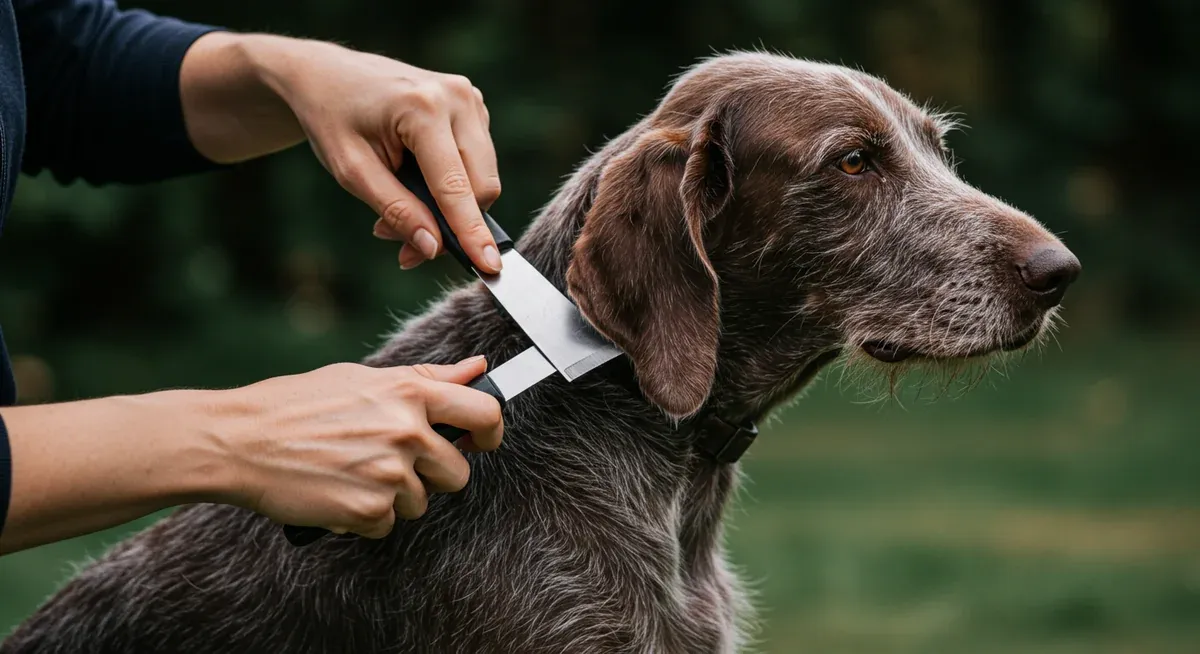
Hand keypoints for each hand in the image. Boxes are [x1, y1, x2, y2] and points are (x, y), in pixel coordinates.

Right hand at [217, 356, 502, 537]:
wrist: (240, 441)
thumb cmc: (296, 405)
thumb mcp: (364, 378)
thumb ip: (428, 378)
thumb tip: (476, 370)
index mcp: (409, 393)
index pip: (485, 413)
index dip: (491, 433)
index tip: (481, 443)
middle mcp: (407, 432)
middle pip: (458, 473)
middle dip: (432, 474)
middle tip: (391, 463)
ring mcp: (390, 474)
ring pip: (421, 502)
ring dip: (394, 496)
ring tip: (352, 472)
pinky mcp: (369, 510)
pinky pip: (387, 524)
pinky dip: (365, 516)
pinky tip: (337, 492)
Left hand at [252, 38, 502, 272]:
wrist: (326, 75)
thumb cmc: (332, 119)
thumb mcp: (352, 172)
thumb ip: (396, 210)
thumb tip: (432, 248)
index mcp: (423, 109)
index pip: (455, 186)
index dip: (471, 232)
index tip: (490, 268)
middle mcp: (457, 98)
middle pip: (481, 185)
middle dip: (452, 224)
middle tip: (406, 246)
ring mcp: (469, 98)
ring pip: (483, 177)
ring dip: (451, 206)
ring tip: (403, 205)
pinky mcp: (473, 106)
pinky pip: (478, 162)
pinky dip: (454, 184)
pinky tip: (418, 178)